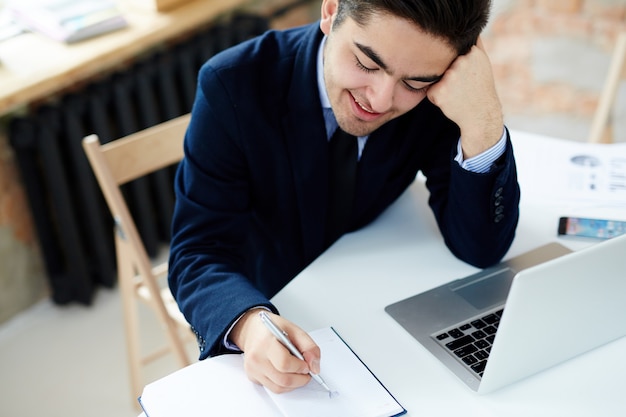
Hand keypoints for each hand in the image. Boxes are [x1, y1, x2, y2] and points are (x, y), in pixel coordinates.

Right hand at [229, 309, 321, 392]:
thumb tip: (315, 367)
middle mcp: (256, 358)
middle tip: (306, 371)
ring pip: (279, 388)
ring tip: (298, 372)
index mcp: (266, 342)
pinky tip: (286, 373)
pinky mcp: (252, 377)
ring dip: (294, 384)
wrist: (253, 330)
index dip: (300, 367)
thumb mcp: (295, 330)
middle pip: (283, 380)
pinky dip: (284, 385)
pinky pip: (273, 388)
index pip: (284, 363)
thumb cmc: (273, 328)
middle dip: (300, 379)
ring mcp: (253, 369)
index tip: (307, 365)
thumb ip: (309, 347)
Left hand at [426, 37, 503, 158]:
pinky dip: (437, 97)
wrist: (482, 115)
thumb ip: (473, 46)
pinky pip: (430, 91)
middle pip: (441, 65)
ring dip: (442, 86)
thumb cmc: (480, 88)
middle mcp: (461, 61)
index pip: (450, 53)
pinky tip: (451, 101)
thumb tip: (467, 33)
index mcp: (472, 52)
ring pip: (435, 78)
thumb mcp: (482, 63)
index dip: (455, 65)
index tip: (466, 76)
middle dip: (448, 76)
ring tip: (457, 93)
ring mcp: (450, 76)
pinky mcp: (439, 91)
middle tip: (463, 87)